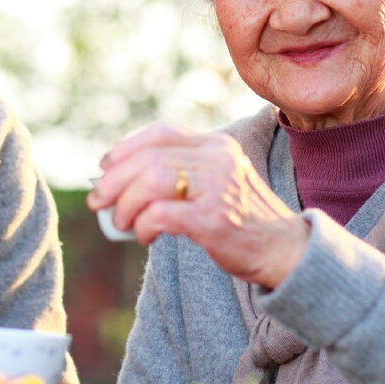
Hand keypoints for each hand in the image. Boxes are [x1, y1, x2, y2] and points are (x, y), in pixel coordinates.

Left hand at [88, 123, 308, 288]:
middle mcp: (218, 159)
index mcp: (217, 145)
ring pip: (151, 181)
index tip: (106, 166)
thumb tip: (122, 181)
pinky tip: (145, 236)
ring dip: (125, 203)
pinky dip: (143, 225)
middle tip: (98, 201)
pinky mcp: (214, 219)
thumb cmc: (243, 219)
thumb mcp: (219, 180)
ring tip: (121, 222)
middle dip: (114, 180)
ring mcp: (217, 188)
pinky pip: (161, 214)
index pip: (162, 133)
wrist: (286, 250)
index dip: (127, 147)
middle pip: (149, 158)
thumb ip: (183, 172)